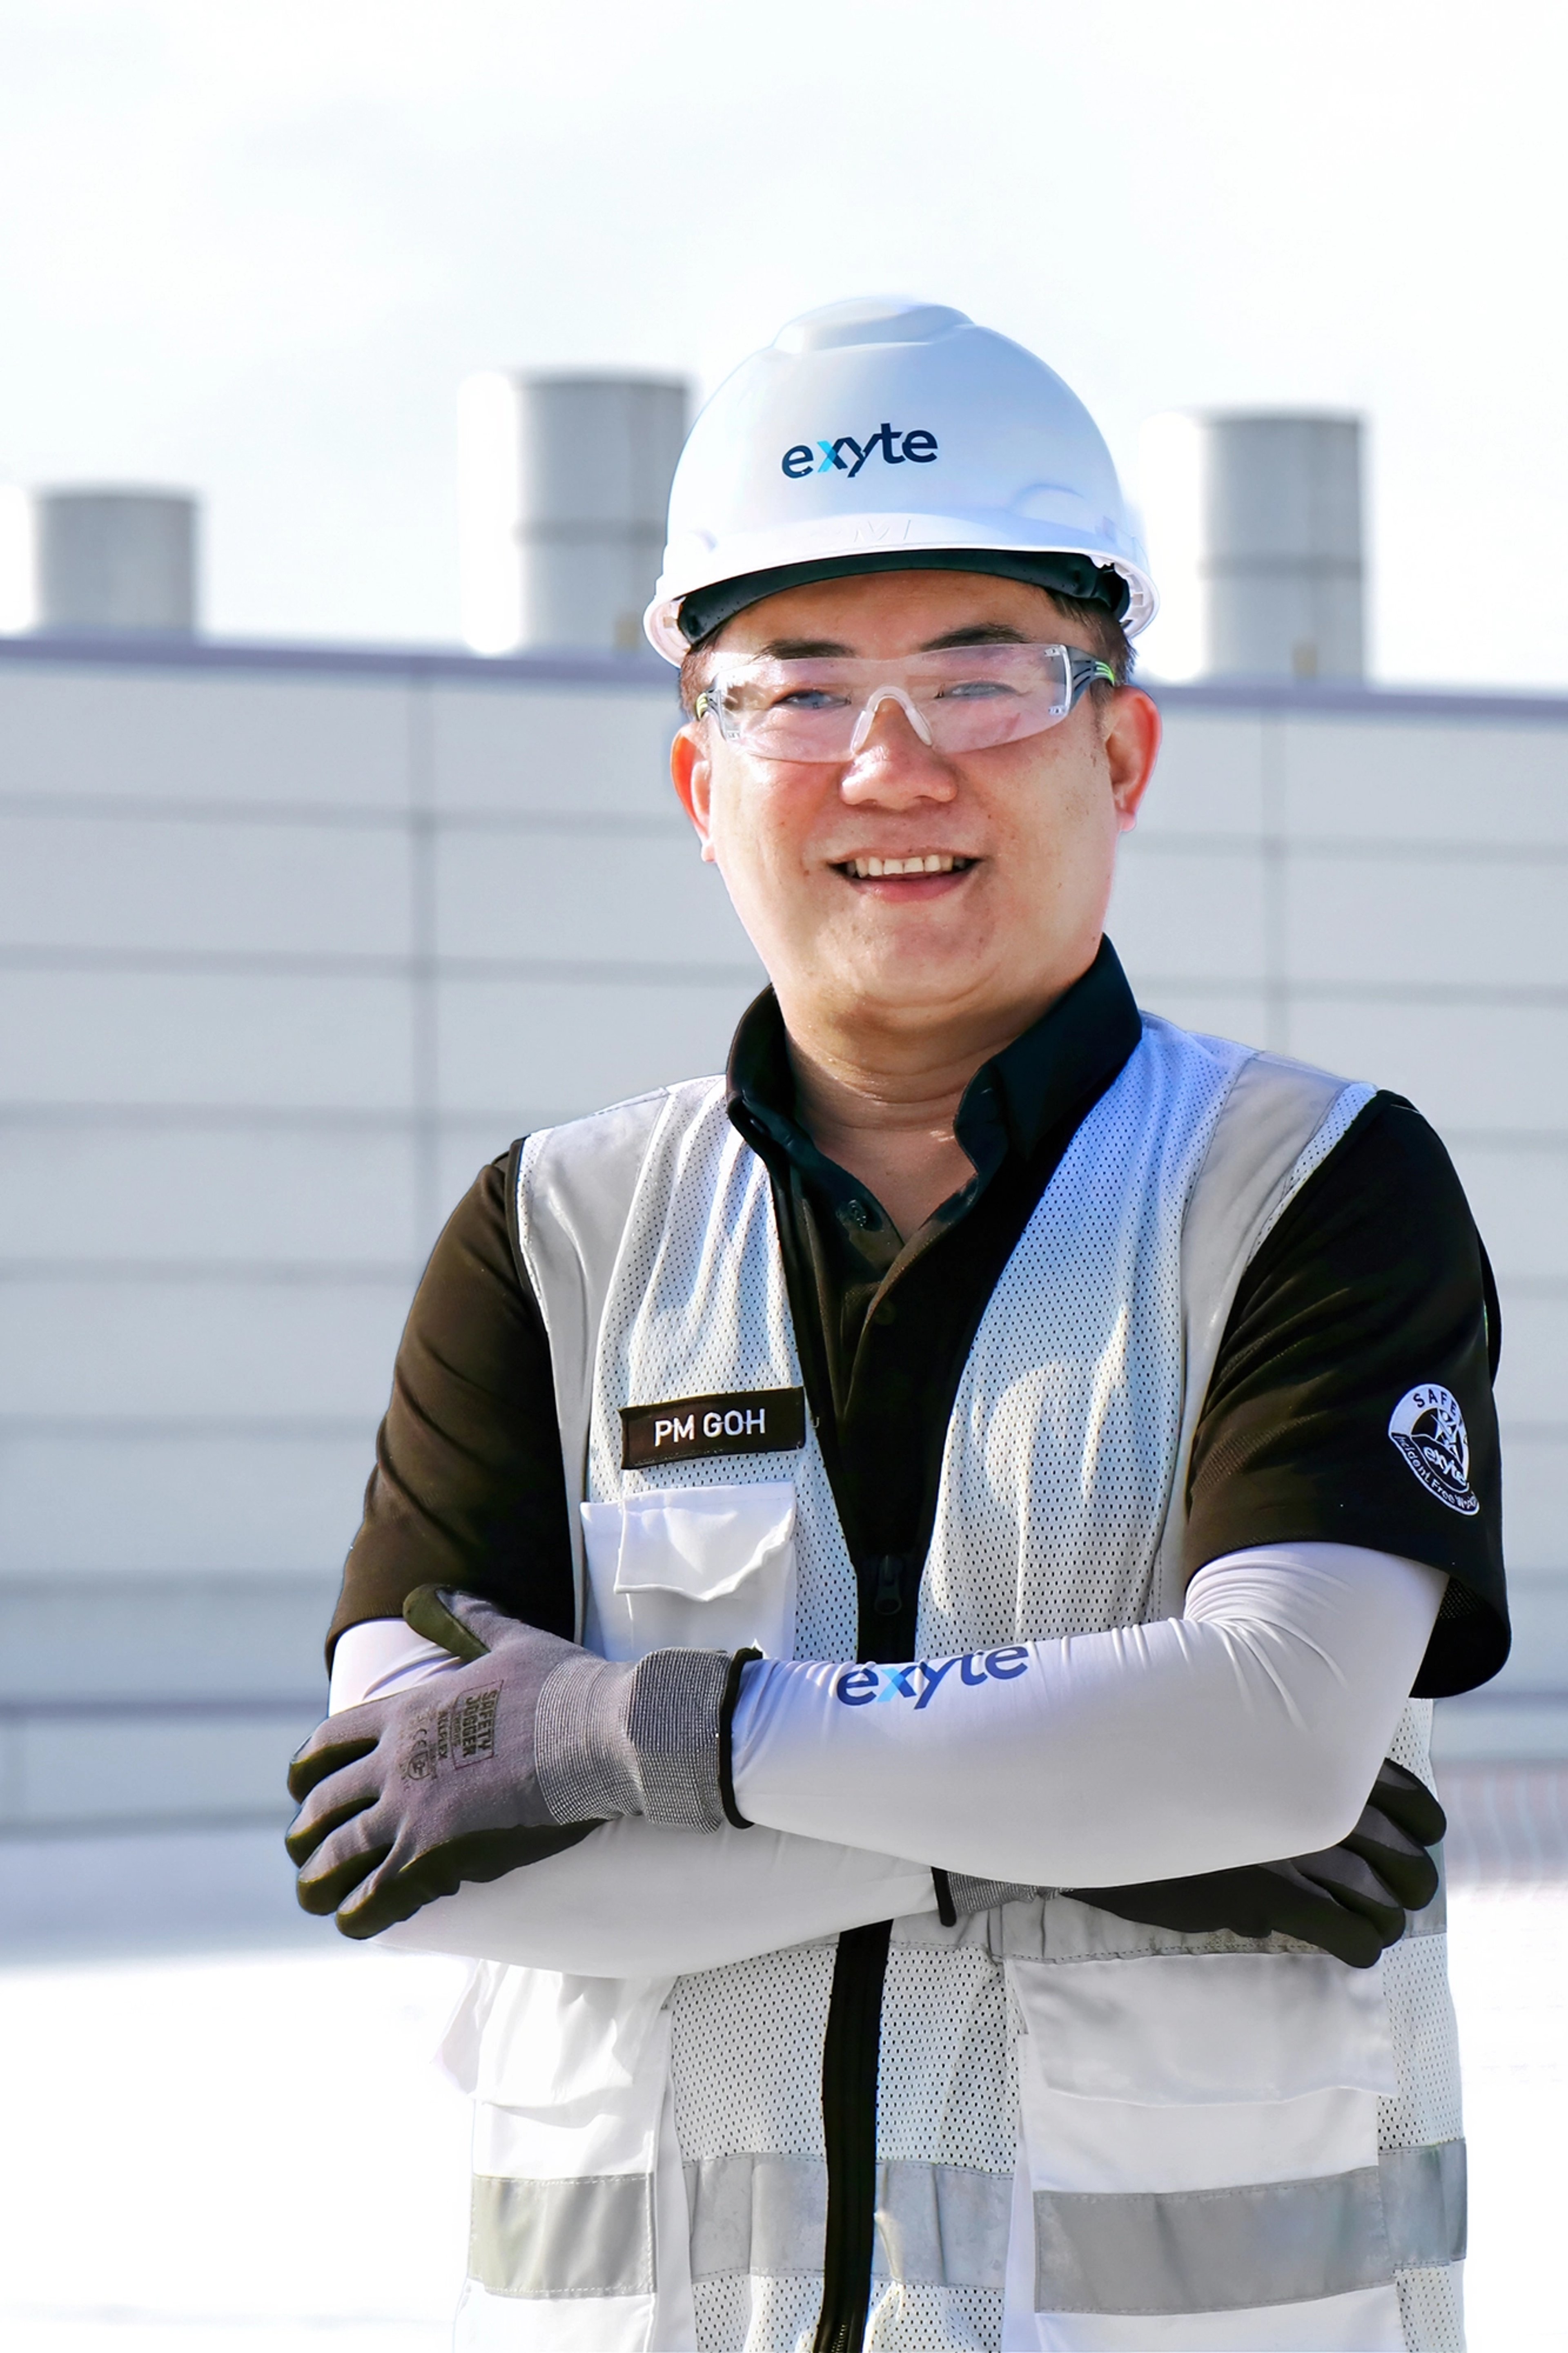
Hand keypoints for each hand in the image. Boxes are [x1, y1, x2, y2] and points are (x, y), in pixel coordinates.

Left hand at [285, 1586, 739, 1938]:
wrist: (600, 1731)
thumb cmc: (563, 1688)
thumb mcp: (507, 1641)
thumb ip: (463, 1620)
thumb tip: (425, 1594)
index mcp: (408, 1713)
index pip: (330, 1742)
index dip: (306, 1769)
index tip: (298, 1786)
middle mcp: (395, 1762)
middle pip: (321, 1804)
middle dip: (305, 1832)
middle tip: (303, 1850)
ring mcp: (411, 1811)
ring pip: (335, 1858)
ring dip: (317, 1882)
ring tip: (314, 1898)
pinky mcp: (434, 1856)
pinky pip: (374, 1899)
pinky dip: (357, 1915)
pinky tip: (356, 1924)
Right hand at [1068, 1757, 1444, 1968]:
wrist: (1108, 1795)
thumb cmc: (1165, 1773)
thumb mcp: (1230, 1756)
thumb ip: (1280, 1776)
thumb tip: (1320, 1802)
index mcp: (1313, 1758)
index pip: (1406, 1795)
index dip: (1425, 1824)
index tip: (1422, 1837)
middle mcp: (1313, 1796)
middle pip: (1405, 1856)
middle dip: (1413, 1884)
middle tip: (1403, 1896)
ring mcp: (1295, 1845)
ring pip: (1381, 1901)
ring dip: (1388, 1922)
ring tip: (1378, 1929)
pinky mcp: (1272, 1892)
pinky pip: (1346, 1933)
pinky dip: (1361, 1947)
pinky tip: (1358, 1951)